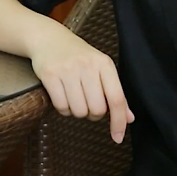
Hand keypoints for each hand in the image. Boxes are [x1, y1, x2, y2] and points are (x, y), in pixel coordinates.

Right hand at [27, 23, 134, 142]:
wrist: (48, 38)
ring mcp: (68, 69)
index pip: (117, 99)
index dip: (118, 122)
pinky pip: (61, 106)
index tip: (118, 137)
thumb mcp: (100, 69)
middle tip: (87, 103)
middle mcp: (88, 65)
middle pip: (97, 110)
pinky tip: (62, 97)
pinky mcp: (50, 74)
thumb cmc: (78, 56)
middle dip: (92, 114)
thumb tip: (128, 118)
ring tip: (73, 98)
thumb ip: (114, 93)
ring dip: (76, 112)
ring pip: (78, 111)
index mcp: (104, 64)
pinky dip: (63, 109)